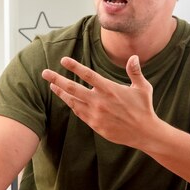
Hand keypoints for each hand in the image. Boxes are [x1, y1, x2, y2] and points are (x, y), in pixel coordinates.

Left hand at [42, 55, 158, 147]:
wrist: (144, 133)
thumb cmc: (144, 108)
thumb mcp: (142, 88)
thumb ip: (135, 72)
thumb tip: (134, 57)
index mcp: (110, 89)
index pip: (88, 75)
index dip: (74, 67)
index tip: (63, 60)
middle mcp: (100, 101)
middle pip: (73, 88)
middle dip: (57, 79)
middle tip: (45, 73)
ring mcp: (96, 114)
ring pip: (73, 101)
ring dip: (61, 93)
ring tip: (52, 85)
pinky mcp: (95, 125)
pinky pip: (79, 113)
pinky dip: (72, 105)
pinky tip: (67, 99)